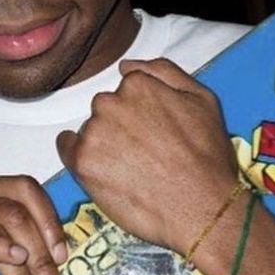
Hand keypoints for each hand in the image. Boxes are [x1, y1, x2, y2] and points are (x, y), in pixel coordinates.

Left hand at [57, 59, 237, 255]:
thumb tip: (126, 65)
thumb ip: (163, 72)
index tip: (152, 133)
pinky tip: (104, 172)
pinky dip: (81, 157)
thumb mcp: (202, 99)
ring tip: (132, 169)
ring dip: (103, 144)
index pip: (126, 91)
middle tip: (144, 154)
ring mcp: (94, 133)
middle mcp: (110, 103)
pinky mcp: (82, 162)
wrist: (202, 209)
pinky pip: (67, 149)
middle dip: (120, 127)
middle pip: (106, 110)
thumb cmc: (206, 157)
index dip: (141, 113)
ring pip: (90, 130)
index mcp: (138, 84)